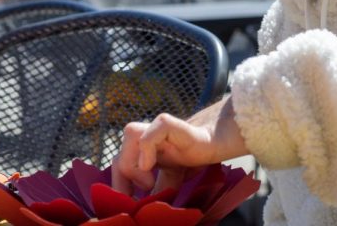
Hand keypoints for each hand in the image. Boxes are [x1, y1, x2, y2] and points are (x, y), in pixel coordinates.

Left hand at [111, 97, 247, 194]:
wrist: (218, 142)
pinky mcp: (167, 124)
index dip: (118, 186)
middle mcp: (148, 139)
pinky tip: (151, 166)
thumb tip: (145, 213)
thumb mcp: (173, 180)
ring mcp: (157, 130)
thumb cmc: (196, 158)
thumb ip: (158, 192)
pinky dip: (145, 149)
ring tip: (148, 182)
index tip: (125, 205)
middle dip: (121, 180)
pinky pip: (147, 133)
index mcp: (145, 153)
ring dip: (132, 163)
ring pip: (130, 135)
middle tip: (134, 198)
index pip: (120, 166)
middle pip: (119, 155)